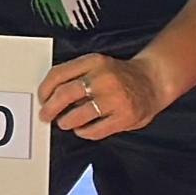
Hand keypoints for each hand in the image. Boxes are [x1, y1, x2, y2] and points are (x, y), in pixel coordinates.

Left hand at [41, 49, 166, 140]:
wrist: (153, 81)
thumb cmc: (120, 76)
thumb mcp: (98, 65)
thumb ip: (76, 75)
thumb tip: (49, 96)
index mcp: (94, 61)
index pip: (58, 74)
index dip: (44, 90)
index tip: (42, 98)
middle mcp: (104, 78)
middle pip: (64, 94)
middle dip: (49, 109)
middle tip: (45, 115)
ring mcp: (115, 98)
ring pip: (77, 115)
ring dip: (66, 122)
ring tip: (66, 122)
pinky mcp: (124, 117)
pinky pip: (94, 131)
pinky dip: (84, 132)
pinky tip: (83, 129)